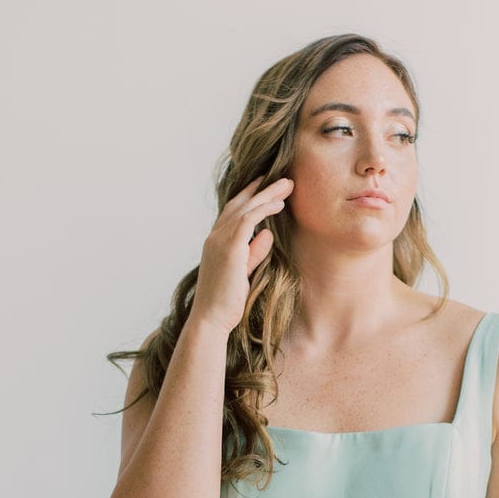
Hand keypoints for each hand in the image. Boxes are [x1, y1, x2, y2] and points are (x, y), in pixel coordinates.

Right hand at [190, 174, 293, 334]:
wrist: (211, 319)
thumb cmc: (226, 302)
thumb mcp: (244, 273)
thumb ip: (254, 252)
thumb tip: (267, 233)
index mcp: (216, 243)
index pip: (232, 212)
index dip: (249, 197)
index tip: (264, 186)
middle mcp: (215, 237)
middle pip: (239, 204)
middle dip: (261, 189)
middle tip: (282, 178)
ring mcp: (220, 241)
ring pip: (246, 208)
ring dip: (267, 194)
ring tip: (287, 185)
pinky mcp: (230, 248)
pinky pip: (248, 219)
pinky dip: (264, 209)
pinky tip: (279, 205)